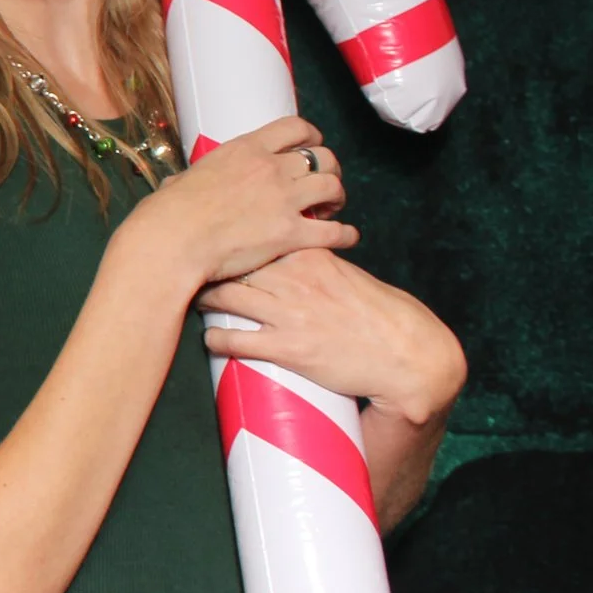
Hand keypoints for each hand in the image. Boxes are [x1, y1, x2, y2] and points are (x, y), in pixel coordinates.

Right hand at [128, 116, 357, 289]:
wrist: (173, 239)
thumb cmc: (169, 212)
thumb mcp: (185, 178)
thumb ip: (199, 176)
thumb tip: (184, 182)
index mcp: (246, 149)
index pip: (295, 128)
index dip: (311, 136)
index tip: (312, 145)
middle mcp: (271, 168)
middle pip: (322, 156)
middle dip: (330, 168)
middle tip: (324, 182)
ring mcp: (284, 199)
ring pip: (333, 187)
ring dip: (338, 197)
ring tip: (332, 208)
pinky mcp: (291, 232)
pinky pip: (333, 230)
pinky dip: (345, 234)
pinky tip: (346, 237)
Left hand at [199, 249, 464, 424]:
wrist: (407, 355)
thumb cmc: (375, 314)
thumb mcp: (342, 275)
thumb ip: (309, 260)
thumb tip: (281, 249)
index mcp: (309, 256)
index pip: (255, 236)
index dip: (224, 238)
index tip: (202, 237)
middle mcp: (295, 280)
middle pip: (231, 264)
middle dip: (204, 266)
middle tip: (185, 268)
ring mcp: (288, 314)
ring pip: (224, 298)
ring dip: (201, 300)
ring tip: (189, 300)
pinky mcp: (287, 348)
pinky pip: (234, 341)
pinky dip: (214, 340)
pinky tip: (209, 339)